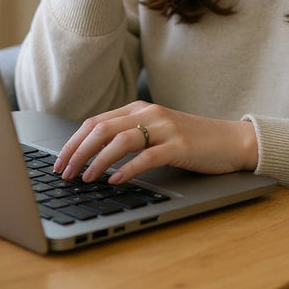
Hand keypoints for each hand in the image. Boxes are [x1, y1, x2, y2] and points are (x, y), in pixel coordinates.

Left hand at [52, 102, 258, 184]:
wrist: (229, 140)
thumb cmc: (190, 140)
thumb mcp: (156, 132)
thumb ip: (129, 135)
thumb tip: (91, 156)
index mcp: (139, 108)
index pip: (96, 121)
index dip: (74, 142)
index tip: (59, 162)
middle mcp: (149, 113)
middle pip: (103, 128)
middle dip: (78, 152)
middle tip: (64, 173)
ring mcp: (165, 127)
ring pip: (121, 139)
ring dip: (98, 160)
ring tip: (85, 178)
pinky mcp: (180, 144)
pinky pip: (148, 155)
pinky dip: (129, 168)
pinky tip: (116, 180)